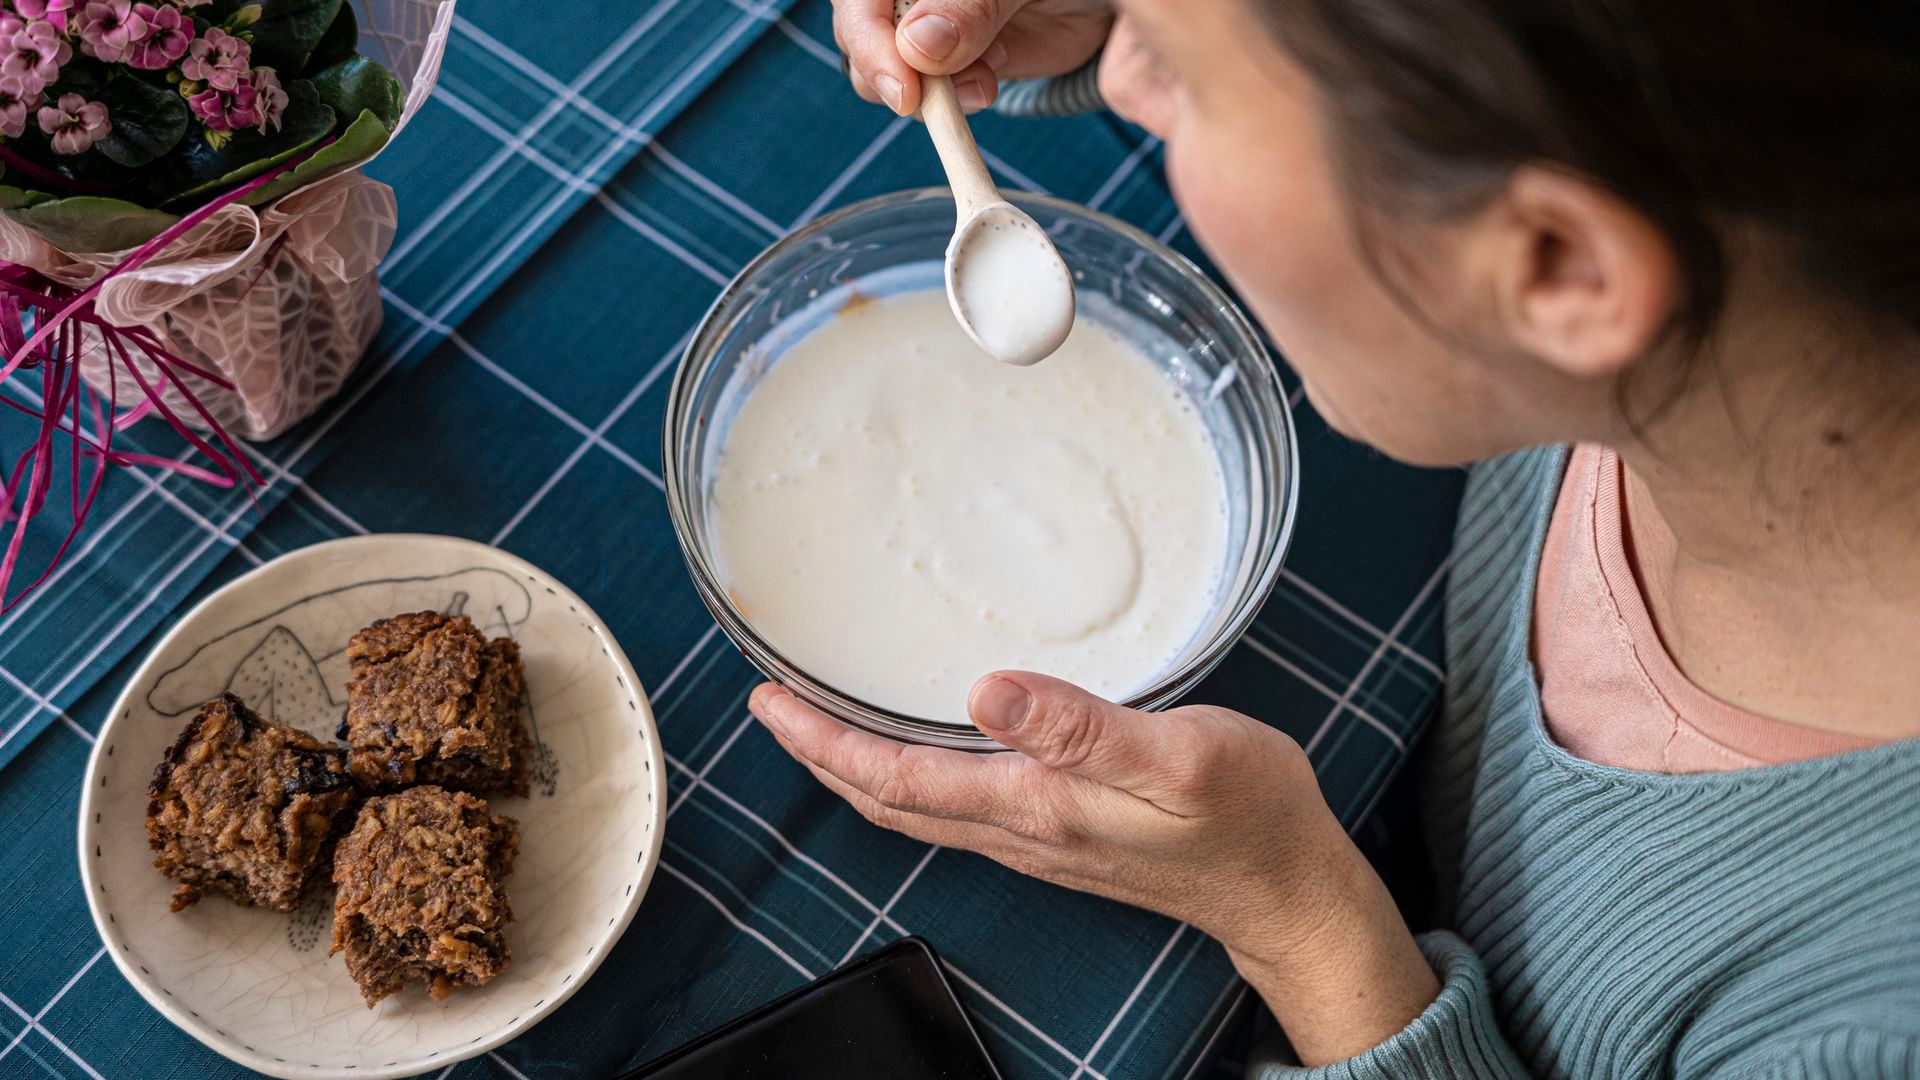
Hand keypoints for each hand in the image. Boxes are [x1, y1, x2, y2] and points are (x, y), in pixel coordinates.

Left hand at [749, 671, 1440, 1062]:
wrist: (1285, 888)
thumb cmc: (1244, 815)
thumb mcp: (1176, 756)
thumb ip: (1078, 727)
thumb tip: (986, 691)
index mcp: (1034, 805)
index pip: (896, 777)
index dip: (825, 740)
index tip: (772, 700)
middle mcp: (1021, 829)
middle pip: (889, 798)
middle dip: (821, 754)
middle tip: (774, 705)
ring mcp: (1037, 840)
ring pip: (918, 808)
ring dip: (860, 768)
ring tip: (824, 725)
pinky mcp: (1061, 837)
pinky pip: (957, 809)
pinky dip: (910, 778)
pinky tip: (918, 751)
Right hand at [833, 0, 1112, 114]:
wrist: (1103, 2)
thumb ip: (969, 5)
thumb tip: (918, 46)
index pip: (859, 2)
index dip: (868, 41)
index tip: (903, 88)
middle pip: (860, 36)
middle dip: (890, 72)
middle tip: (926, 98)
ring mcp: (927, 29)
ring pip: (887, 73)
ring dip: (927, 92)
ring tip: (981, 81)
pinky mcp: (952, 65)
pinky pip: (929, 97)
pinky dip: (951, 104)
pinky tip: (986, 84)